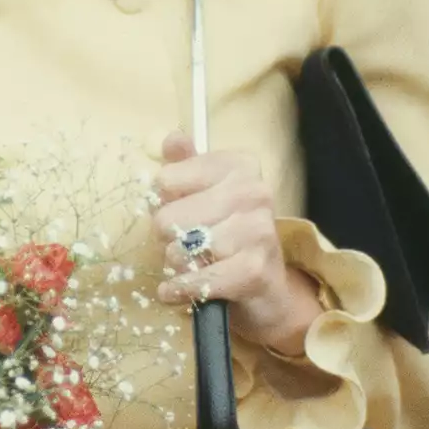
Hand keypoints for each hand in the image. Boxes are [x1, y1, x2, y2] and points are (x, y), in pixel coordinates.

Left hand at [152, 132, 320, 354]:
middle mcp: (254, 192)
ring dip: (177, 264)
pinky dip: (180, 290)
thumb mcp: (205, 192)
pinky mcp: (254, 270)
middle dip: (167, 237)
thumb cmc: (227, 233)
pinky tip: (178, 290)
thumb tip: (172, 138)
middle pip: (167, 217)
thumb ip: (185, 164)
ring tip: (192, 263)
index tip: (178, 210)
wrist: (266, 287)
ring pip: (180, 250)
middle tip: (184, 243)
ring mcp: (258, 231)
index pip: (166, 179)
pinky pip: (196, 280)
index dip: (162, 202)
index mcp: (239, 165)